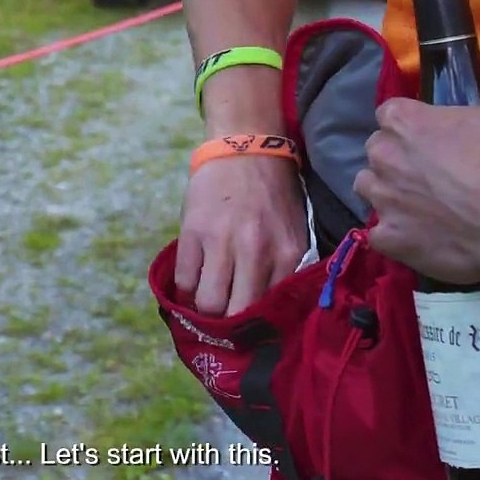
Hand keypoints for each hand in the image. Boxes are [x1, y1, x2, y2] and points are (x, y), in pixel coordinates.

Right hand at [175, 156, 308, 316]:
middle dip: (230, 327)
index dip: (257, 328)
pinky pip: (185, 279)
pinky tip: (194, 284)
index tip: (250, 331)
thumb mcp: (294, 233)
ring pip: (207, 303)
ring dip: (205, 310)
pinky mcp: (193, 232)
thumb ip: (285, 270)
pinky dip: (186, 290)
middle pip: (237, 315)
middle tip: (225, 326)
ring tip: (207, 303)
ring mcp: (221, 242)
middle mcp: (255, 251)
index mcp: (286, 254)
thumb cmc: (274, 195)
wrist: (246, 148)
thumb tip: (272, 313)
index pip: (270, 311)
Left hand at [352, 82, 479, 282]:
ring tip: (418, 203)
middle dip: (397, 157)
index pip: (390, 114)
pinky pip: (379, 233)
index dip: (411, 124)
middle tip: (429, 171)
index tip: (430, 136)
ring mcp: (383, 200)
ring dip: (388, 192)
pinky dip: (395, 234)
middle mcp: (384, 157)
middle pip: (378, 151)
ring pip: (369, 188)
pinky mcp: (387, 238)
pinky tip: (418, 236)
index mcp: (406, 122)